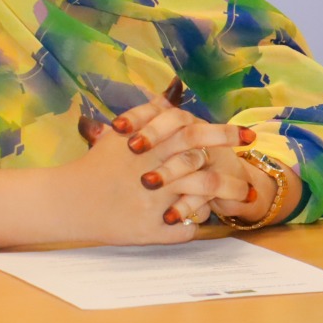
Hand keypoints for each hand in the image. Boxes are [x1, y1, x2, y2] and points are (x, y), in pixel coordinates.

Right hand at [0, 79, 245, 247]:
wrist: (66, 202)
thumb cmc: (95, 166)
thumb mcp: (118, 134)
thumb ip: (147, 114)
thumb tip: (171, 93)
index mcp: (147, 145)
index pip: (193, 132)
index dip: (224, 132)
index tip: (249, 135)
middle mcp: (152, 171)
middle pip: (201, 163)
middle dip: (233, 167)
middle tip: (255, 170)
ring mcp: (151, 202)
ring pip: (199, 196)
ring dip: (225, 196)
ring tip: (243, 198)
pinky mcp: (148, 230)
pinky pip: (185, 227)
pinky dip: (199, 221)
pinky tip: (210, 217)